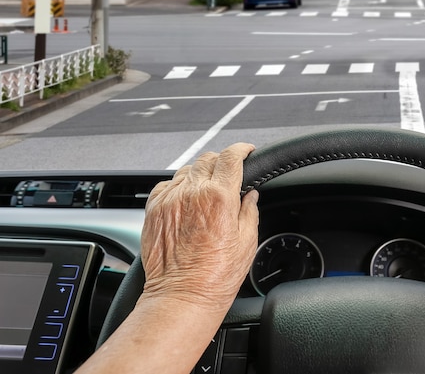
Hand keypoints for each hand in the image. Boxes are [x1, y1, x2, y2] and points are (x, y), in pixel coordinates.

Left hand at [139, 143, 258, 312]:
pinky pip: (166, 185)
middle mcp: (192, 193)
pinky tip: (186, 201)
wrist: (182, 296)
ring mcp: (170, 200)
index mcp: (219, 198)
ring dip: (199, 174)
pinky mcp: (153, 210)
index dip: (241, 149)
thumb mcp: (247, 243)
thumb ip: (249, 211)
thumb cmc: (216, 276)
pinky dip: (178, 187)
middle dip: (221, 162)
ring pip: (186, 170)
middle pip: (208, 159)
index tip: (246, 151)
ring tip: (206, 192)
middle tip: (228, 174)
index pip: (231, 157)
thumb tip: (250, 196)